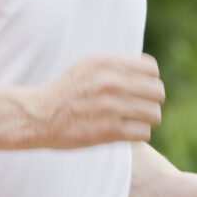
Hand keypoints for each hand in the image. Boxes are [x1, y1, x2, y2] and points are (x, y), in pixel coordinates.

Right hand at [35, 53, 164, 147]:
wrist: (39, 116)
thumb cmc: (67, 91)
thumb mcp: (89, 66)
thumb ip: (117, 65)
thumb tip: (150, 71)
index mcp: (107, 62)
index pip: (151, 69)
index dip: (149, 81)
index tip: (139, 90)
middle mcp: (111, 81)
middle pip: (157, 92)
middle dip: (150, 101)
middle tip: (138, 108)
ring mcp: (111, 106)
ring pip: (154, 113)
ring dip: (146, 119)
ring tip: (133, 121)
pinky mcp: (109, 130)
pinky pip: (144, 132)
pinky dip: (138, 134)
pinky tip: (126, 132)